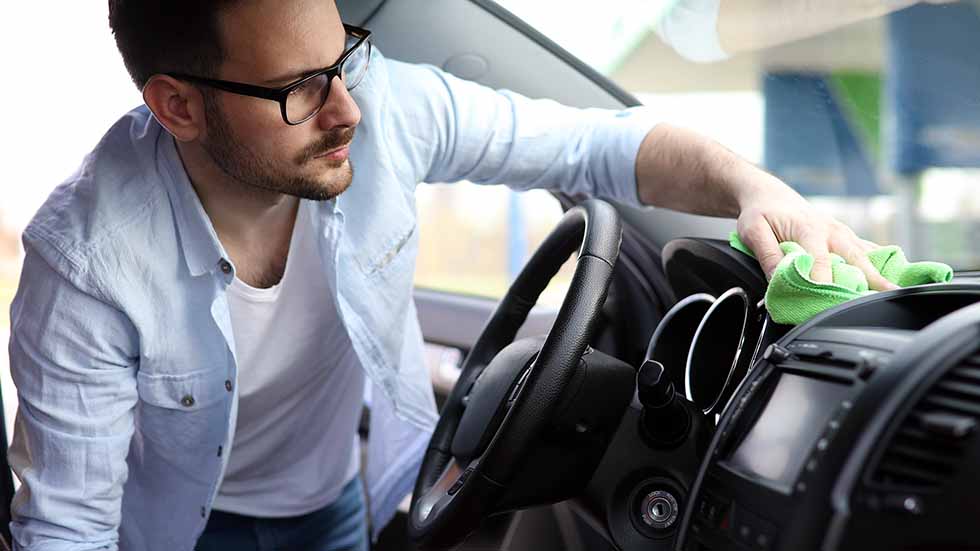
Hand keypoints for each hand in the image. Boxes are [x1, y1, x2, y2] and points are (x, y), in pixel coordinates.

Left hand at [735, 188, 898, 290]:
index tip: (828, 302)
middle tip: (888, 296)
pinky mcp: (845, 239)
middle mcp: (832, 231)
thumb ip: (767, 255)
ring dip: (881, 273)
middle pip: (856, 258)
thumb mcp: (753, 231)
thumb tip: (777, 280)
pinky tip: (892, 279)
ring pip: (866, 255)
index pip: (822, 261)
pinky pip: (867, 253)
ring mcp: (842, 234)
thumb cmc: (761, 213)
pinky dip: (880, 265)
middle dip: (873, 278)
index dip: (825, 283)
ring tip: (898, 292)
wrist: (769, 196)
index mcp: (810, 229)